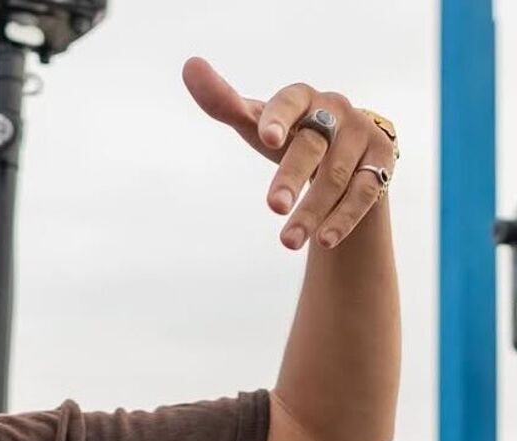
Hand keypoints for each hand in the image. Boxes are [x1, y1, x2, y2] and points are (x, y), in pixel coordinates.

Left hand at [181, 56, 396, 250]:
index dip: (278, 118)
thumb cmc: (288, 132)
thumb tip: (190, 65)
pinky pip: (365, 191)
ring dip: (312, 211)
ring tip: (287, 241)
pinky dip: (344, 218)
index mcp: (301, 97)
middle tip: (271, 207)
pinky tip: (323, 239)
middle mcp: (336, 111)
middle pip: (312, 146)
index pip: (289, 102)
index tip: (266, 138)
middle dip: (291, 177)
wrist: (343, 146)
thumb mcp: (255, 121)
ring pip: (338, 176)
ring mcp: (362, 134)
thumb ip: (223, 102)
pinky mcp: (383, 159)